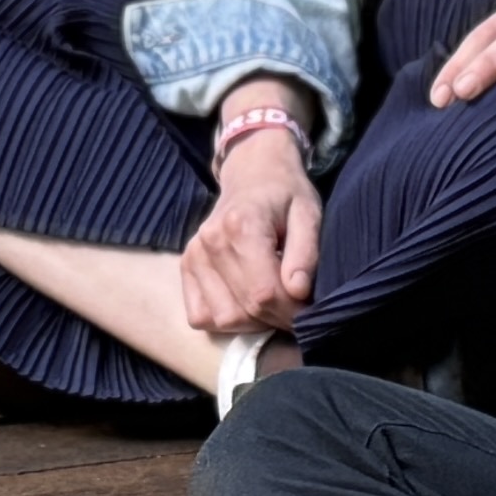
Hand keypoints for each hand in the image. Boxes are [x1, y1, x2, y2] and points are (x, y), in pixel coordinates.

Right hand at [176, 92, 322, 338]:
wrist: (252, 173)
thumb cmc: (286, 195)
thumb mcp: (308, 214)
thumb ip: (306, 253)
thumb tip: (298, 292)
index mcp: (241, 226)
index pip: (265, 292)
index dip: (292, 311)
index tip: (310, 310)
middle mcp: (210, 242)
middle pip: (245, 309)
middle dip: (277, 318)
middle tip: (296, 308)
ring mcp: (193, 255)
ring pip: (223, 318)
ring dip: (253, 323)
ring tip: (272, 304)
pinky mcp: (185, 266)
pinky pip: (200, 316)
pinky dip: (225, 320)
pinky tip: (245, 303)